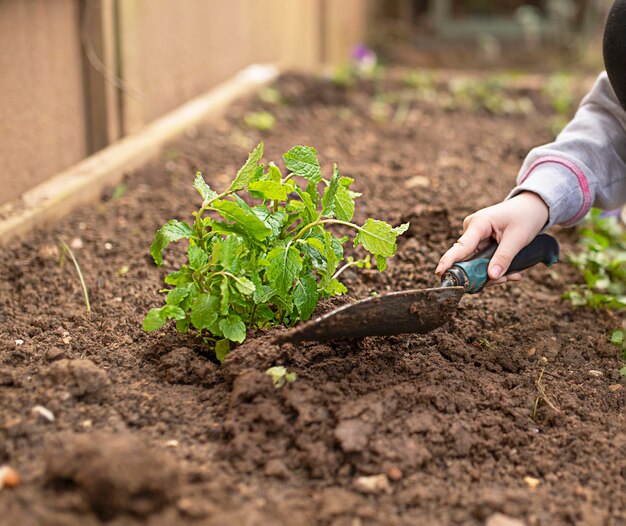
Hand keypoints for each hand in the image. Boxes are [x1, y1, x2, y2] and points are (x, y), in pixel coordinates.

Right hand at [435, 192, 549, 283]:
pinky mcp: (478, 242)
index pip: (461, 246)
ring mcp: (474, 236)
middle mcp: (471, 230)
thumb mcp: (518, 238)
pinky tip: (511, 271)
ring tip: (514, 275)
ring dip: (493, 273)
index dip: (449, 261)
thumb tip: (492, 277)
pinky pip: (481, 260)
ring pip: (476, 263)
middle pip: (468, 260)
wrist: (531, 206)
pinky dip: (494, 268)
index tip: (439, 272)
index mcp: (478, 224)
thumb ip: (504, 258)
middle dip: (484, 274)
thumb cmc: (525, 217)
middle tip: (507, 279)